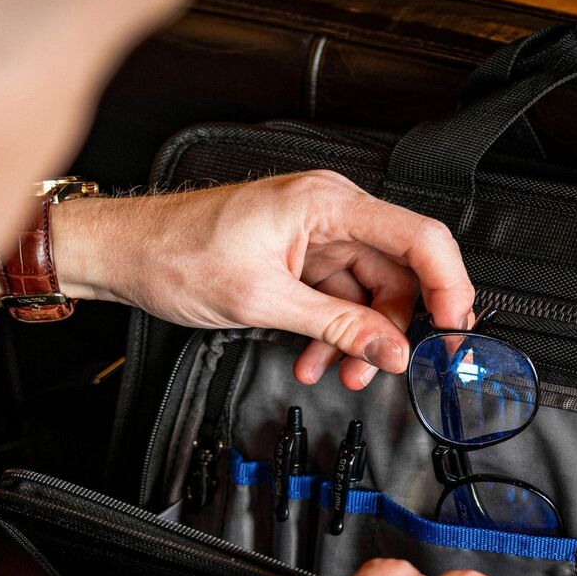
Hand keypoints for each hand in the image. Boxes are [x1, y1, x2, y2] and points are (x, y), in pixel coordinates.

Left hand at [50, 172, 474, 390]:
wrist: (122, 254)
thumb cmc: (174, 254)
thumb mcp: (264, 301)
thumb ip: (338, 326)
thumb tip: (392, 350)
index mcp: (326, 203)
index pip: (419, 237)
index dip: (450, 285)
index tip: (455, 329)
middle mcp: (328, 211)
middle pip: (399, 272)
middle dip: (394, 327)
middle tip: (390, 367)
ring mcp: (315, 234)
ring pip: (369, 292)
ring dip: (360, 339)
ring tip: (342, 372)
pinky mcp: (300, 256)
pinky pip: (338, 298)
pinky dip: (333, 333)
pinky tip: (315, 359)